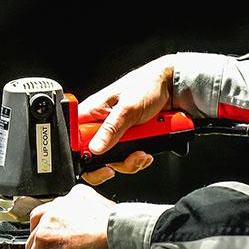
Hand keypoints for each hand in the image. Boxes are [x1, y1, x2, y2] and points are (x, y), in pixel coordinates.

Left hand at [26, 184, 116, 248]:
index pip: (58, 212)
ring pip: (35, 242)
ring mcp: (49, 219)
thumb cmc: (119, 231)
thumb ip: (90, 222)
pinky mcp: (43, 238)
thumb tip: (86, 238)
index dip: (62, 231)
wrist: (120, 234)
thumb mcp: (105, 218)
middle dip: (47, 241)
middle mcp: (60, 203)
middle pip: (39, 222)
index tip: (72, 244)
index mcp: (76, 196)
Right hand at [78, 55, 174, 184]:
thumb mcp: (128, 108)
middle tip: (126, 159)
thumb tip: (94, 148)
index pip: (76, 138)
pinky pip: (128, 157)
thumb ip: (111, 129)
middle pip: (94, 156)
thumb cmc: (147, 85)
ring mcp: (116, 134)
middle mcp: (101, 124)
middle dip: (113, 162)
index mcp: (92, 112)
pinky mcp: (129, 139)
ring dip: (130, 162)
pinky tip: (146, 153)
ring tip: (142, 153)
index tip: (98, 161)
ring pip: (113, 159)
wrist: (172, 88)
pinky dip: (138, 159)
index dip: (82, 154)